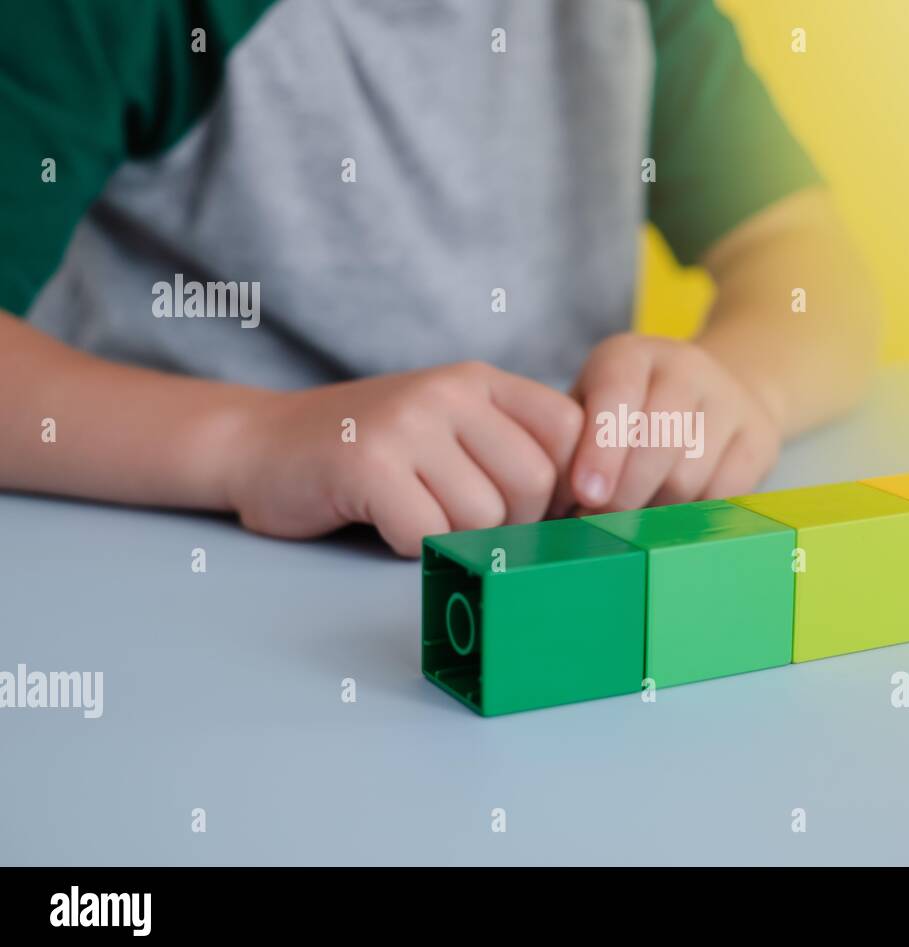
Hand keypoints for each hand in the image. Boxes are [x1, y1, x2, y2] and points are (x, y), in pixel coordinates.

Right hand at [226, 361, 583, 556]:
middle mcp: (448, 391)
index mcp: (480, 381)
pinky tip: (383, 520)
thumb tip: (589, 505)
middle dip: (512, 523)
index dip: (567, 484)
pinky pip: (428, 534)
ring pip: (484, 517)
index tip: (538, 511)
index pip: (571, 430)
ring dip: (454, 536)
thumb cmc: (371, 451)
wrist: (261, 444)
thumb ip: (513, 448)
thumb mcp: (451, 428)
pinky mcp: (366, 464)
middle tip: (464, 521)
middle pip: (536, 483)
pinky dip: (410, 545)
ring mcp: (406, 423)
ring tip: (415, 512)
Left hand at [564, 333, 780, 513]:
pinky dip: (694, 514)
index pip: (617, 395)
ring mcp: (728, 398)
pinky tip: (674, 513)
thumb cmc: (625, 419)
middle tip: (603, 521)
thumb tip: (550, 506)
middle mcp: (684, 365)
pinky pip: (725, 492)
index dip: (601, 450)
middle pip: (657, 441)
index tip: (587, 494)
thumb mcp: (587, 414)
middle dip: (625, 493)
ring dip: (656, 509)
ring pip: (689, 474)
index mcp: (629, 355)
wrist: (710, 394)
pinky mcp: (759, 436)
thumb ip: (566, 449)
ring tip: (635, 517)